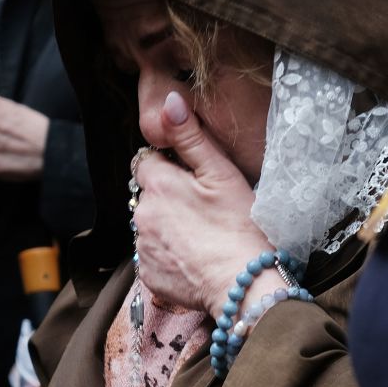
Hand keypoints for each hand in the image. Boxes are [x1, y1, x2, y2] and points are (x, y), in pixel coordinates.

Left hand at [133, 91, 276, 315]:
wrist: (245, 285)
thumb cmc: (240, 226)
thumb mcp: (221, 173)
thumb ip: (190, 136)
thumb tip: (169, 101)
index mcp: (158, 184)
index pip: (146, 161)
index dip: (169, 166)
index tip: (192, 179)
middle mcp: (142, 215)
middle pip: (148, 195)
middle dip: (168, 197)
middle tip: (203, 210)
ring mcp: (142, 247)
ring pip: (149, 226)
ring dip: (166, 226)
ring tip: (201, 236)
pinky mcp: (148, 275)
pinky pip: (153, 257)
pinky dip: (168, 255)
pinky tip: (194, 258)